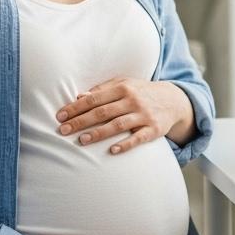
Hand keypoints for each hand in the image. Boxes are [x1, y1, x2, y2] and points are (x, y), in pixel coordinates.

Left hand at [55, 78, 193, 153]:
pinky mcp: (153, 129)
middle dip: (81, 121)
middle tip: (63, 130)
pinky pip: (138, 138)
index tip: (60, 116)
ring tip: (81, 140)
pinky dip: (126, 144)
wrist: (174, 100)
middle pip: (102, 112)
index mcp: (123, 88)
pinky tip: (112, 150)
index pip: (94, 98)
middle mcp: (133, 100)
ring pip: (118, 125)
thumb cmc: (142, 92)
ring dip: (99, 133)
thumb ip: (102, 90)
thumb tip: (79, 97)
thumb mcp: (125, 84)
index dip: (76, 107)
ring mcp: (143, 115)